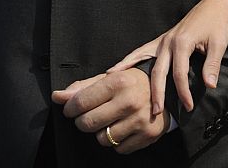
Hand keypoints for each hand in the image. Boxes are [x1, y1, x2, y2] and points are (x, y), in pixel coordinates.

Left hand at [51, 68, 169, 153]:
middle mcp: (129, 100)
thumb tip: (57, 96)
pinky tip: (125, 128)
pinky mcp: (147, 135)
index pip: (80, 102)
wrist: (169, 92)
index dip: (70, 109)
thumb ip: (83, 88)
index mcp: (118, 81)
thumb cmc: (133, 84)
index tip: (72, 109)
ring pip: (101, 139)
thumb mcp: (110, 79)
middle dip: (84, 122)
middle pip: (87, 124)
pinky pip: (118, 148)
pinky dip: (118, 141)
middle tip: (91, 116)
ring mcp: (139, 119)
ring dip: (102, 133)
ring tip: (112, 121)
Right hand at [108, 0, 227, 114]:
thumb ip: (212, 65)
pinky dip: (128, 60)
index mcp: (182, 42)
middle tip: (156, 113)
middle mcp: (168, 41)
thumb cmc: (218, 23)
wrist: (214, 5)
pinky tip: (114, 70)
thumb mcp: (220, 43)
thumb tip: (210, 86)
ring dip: (136, 78)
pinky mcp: (161, 40)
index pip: (179, 74)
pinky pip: (141, 51)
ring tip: (124, 94)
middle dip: (157, 93)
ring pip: (144, 61)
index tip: (188, 106)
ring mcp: (162, 40)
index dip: (183, 92)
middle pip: (158, 72)